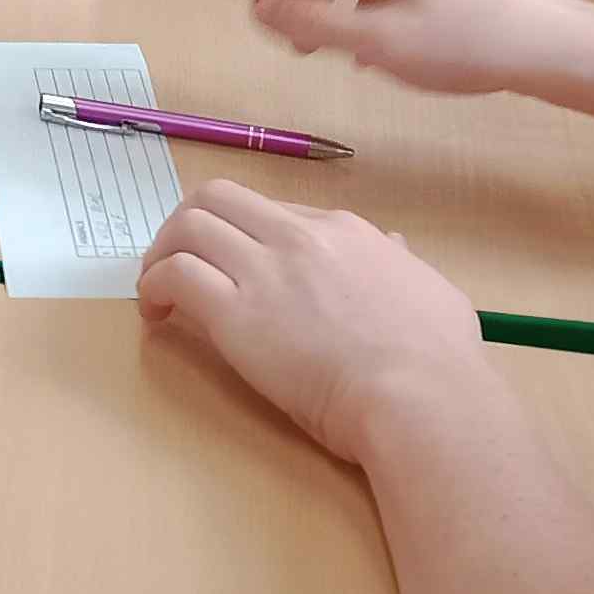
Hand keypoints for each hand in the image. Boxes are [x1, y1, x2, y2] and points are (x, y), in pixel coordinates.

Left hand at [137, 179, 493, 469]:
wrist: (420, 397)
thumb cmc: (438, 359)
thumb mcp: (433, 291)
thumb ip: (406, 264)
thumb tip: (395, 246)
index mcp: (344, 231)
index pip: (273, 211)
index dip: (245, 234)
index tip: (236, 265)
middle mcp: (298, 238)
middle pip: (218, 197)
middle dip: (188, 222)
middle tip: (179, 260)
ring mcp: (265, 271)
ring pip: (188, 226)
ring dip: (162, 252)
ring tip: (158, 287)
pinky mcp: (236, 314)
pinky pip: (176, 275)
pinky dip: (155, 286)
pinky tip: (156, 312)